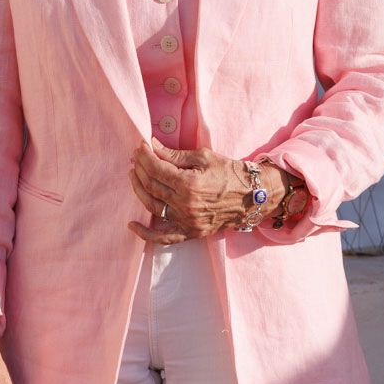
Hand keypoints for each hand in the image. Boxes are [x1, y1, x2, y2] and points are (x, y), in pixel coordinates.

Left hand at [127, 136, 271, 242]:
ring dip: (138, 190)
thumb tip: (153, 146)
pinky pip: (164, 237)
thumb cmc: (229, 172)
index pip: (156, 169)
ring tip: (134, 176)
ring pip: (152, 206)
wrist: (251, 196)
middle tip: (136, 158)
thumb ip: (175, 154)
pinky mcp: (191, 232)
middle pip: (151, 186)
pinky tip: (132, 225)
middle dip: (140, 169)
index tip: (140, 147)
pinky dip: (146, 234)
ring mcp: (187, 221)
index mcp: (188, 184)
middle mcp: (185, 204)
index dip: (144, 157)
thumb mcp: (203, 157)